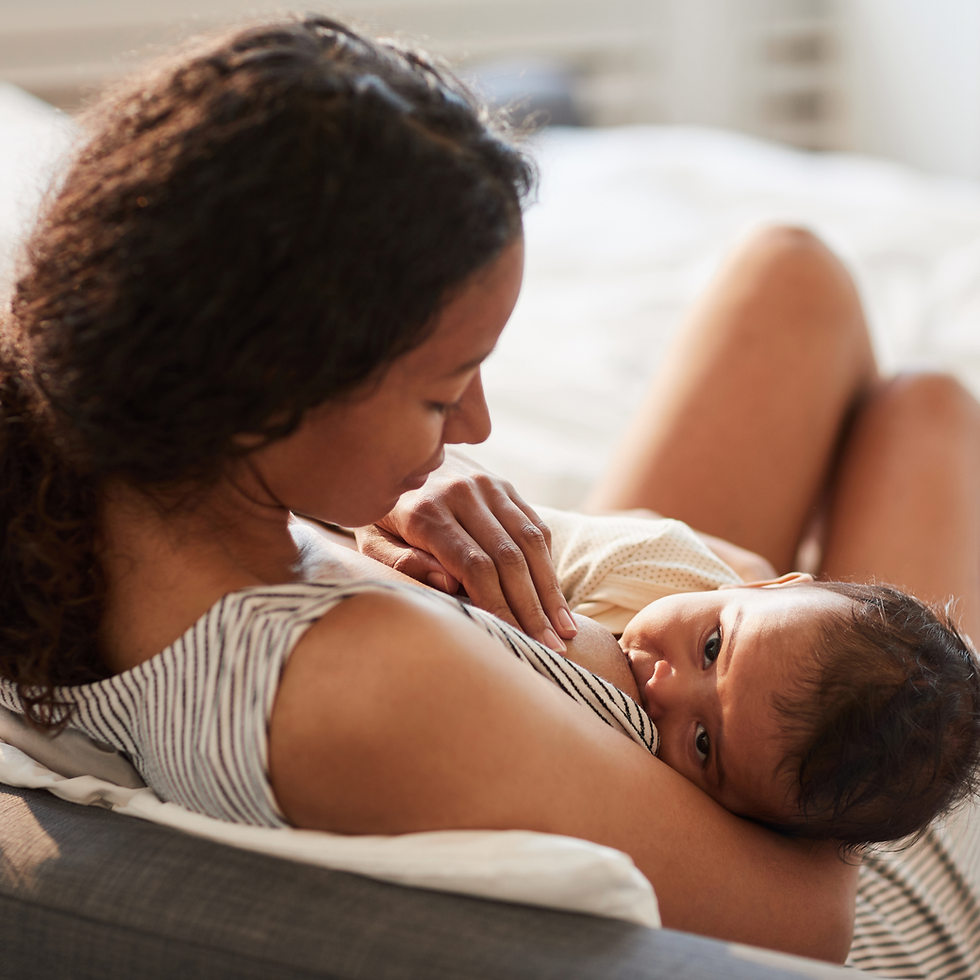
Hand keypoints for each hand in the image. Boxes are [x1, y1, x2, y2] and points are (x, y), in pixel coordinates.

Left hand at [354, 449, 575, 650]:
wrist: (395, 454)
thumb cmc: (380, 513)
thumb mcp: (370, 539)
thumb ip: (398, 563)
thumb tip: (448, 584)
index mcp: (426, 511)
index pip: (476, 566)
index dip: (500, 606)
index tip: (516, 640)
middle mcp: (462, 493)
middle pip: (510, 558)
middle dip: (532, 608)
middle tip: (551, 648)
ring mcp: (488, 485)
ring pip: (531, 542)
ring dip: (550, 590)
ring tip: (565, 630)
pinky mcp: (504, 485)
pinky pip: (535, 525)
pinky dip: (548, 563)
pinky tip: (555, 598)